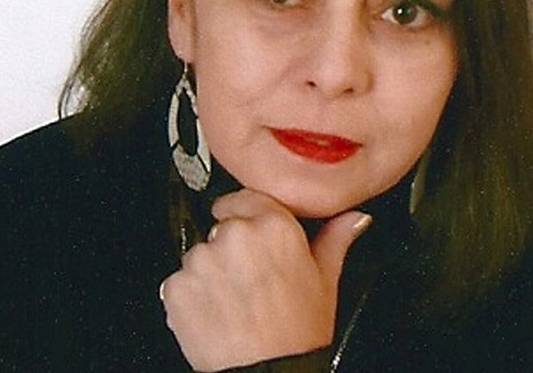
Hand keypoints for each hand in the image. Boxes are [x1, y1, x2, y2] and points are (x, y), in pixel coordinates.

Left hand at [159, 188, 370, 371]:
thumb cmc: (297, 334)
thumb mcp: (325, 282)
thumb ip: (336, 238)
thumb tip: (355, 218)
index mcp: (274, 226)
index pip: (246, 197)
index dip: (247, 216)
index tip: (250, 234)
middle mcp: (236, 235)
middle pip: (224, 226)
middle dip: (233, 247)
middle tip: (251, 279)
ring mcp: (203, 259)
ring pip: (202, 252)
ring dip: (211, 270)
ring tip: (235, 300)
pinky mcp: (178, 285)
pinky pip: (181, 280)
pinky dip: (192, 294)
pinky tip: (216, 312)